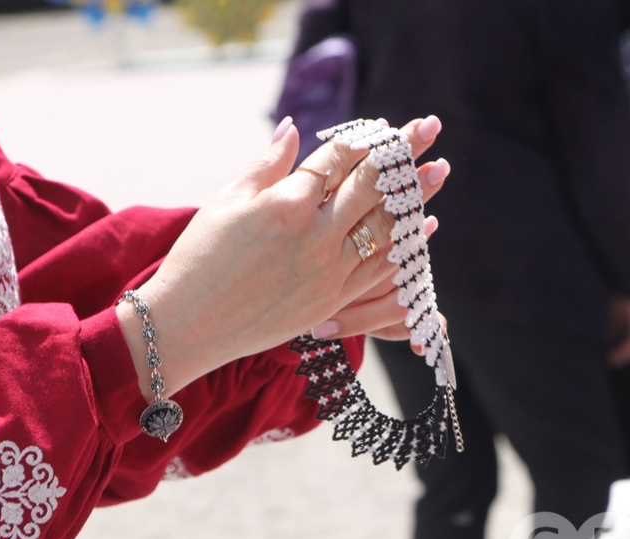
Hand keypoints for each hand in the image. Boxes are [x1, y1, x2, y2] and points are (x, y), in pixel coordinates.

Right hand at [118, 117, 448, 398]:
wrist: (190, 323)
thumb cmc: (200, 256)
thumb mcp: (227, 200)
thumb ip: (267, 163)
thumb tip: (294, 128)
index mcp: (287, 202)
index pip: (337, 159)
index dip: (364, 137)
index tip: (387, 123)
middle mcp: (315, 234)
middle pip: (370, 184)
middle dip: (404, 152)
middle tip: (431, 127)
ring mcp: (328, 269)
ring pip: (383, 224)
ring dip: (415, 195)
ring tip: (439, 170)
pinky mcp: (332, 299)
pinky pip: (379, 267)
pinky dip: (403, 245)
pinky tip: (421, 226)